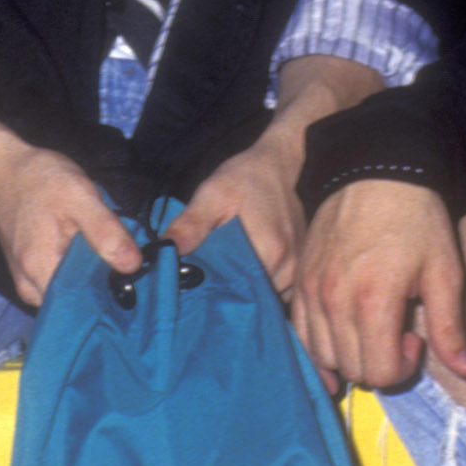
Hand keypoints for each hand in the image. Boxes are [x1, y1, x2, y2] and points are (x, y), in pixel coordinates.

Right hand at [0, 141, 140, 308]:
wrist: (1, 169)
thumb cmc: (40, 179)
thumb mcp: (79, 196)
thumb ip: (104, 231)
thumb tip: (132, 265)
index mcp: (41, 270)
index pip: (83, 305)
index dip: (112, 297)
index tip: (134, 282)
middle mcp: (29, 286)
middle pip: (75, 304)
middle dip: (102, 290)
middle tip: (126, 267)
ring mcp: (25, 282)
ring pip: (67, 296)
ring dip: (89, 282)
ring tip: (108, 259)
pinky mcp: (26, 274)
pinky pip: (57, 285)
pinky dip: (75, 275)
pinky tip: (88, 257)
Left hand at [166, 127, 312, 291]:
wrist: (275, 166)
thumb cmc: (243, 178)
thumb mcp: (212, 194)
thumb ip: (191, 224)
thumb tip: (167, 251)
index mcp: (270, 251)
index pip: (242, 293)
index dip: (218, 298)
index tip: (197, 295)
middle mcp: (289, 266)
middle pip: (256, 299)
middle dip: (231, 299)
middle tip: (206, 293)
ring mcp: (297, 269)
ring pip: (267, 298)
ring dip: (246, 295)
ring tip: (224, 286)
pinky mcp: (298, 267)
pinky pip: (278, 292)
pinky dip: (259, 289)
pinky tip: (243, 280)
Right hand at [290, 179, 465, 391]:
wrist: (376, 174)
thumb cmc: (417, 221)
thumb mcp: (444, 273)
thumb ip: (450, 329)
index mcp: (373, 300)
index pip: (380, 373)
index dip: (404, 366)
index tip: (415, 337)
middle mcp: (334, 300)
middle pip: (353, 370)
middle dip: (380, 363)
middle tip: (397, 331)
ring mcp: (310, 292)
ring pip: (323, 358)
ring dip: (350, 356)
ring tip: (370, 326)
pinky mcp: (298, 282)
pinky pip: (299, 335)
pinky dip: (319, 346)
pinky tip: (341, 333)